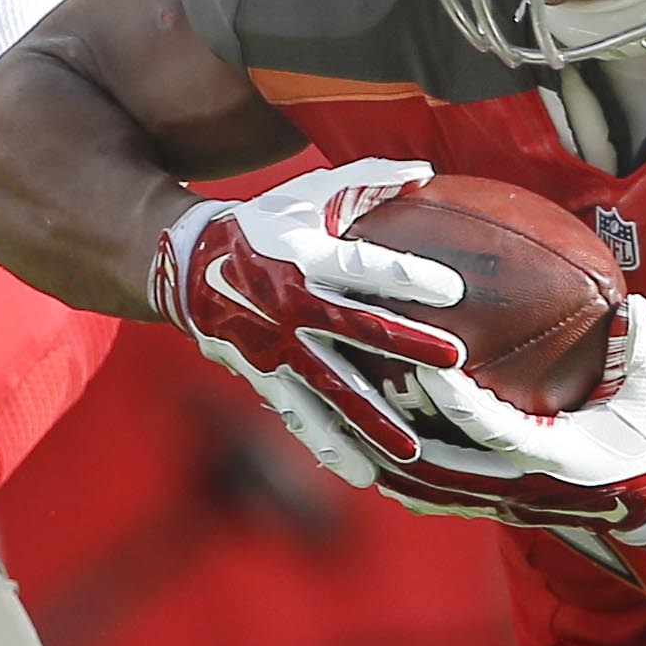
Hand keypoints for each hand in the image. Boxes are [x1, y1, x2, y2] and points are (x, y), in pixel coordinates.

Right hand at [150, 159, 466, 475]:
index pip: (363, 267)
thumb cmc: (267, 222)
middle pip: (356, 330)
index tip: (454, 291)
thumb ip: (368, 180)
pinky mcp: (265, 379)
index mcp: (305, 257)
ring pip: (330, 389)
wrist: (190, 267)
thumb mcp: (309, 194)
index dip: (407, 276)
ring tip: (412, 450)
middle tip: (455, 362)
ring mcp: (276, 349)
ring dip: (371, 419)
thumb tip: (426, 172)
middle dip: (406, 346)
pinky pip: (301, 418)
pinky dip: (331, 446)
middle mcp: (291, 306)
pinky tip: (365, 473)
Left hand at [372, 296, 645, 552]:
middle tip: (362, 382)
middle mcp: (520, 487)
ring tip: (344, 418)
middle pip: (438, 467)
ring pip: (426, 489)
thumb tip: (631, 304)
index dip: (454, 399)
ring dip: (384, 456)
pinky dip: (397, 478)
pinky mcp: (492, 507)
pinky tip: (365, 450)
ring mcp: (501, 502)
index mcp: (555, 456)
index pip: (491, 428)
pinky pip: (433, 499)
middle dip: (396, 429)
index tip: (423, 362)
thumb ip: (637, 348)